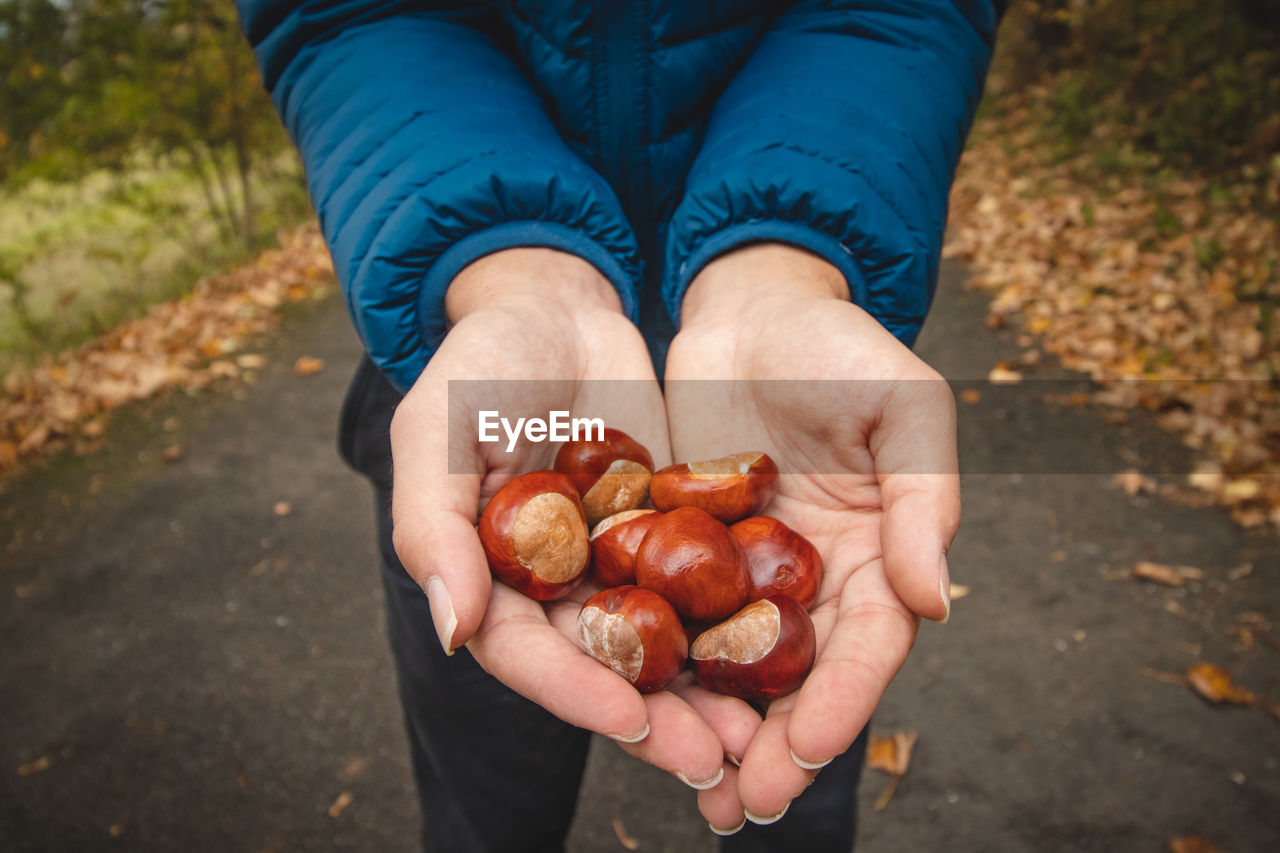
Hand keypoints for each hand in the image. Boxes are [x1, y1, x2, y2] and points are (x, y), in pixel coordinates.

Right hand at [388, 248, 751, 790]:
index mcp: (488, 576)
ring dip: (698, 691)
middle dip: (649, 716)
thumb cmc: (481, 362)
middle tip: (707, 756)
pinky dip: (728, 624)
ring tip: (751, 731)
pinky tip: (775, 652)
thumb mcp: (437, 429)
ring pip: (655, 642)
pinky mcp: (665, 534)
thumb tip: (453, 631)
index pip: (524, 651)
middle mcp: (551, 585)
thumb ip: (434, 526)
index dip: (571, 689)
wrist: (560, 306)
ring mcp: (611, 563)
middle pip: (598, 665)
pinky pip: (699, 588)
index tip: (628, 719)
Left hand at [664, 244, 959, 827]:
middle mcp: (809, 578)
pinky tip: (631, 708)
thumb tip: (935, 602)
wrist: (751, 307)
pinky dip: (655, 665)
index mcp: (873, 554)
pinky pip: (667, 616)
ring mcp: (742, 571)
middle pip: (796, 678)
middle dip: (774, 747)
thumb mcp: (903, 407)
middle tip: (741, 807)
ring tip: (694, 792)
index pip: (867, 644)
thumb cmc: (840, 346)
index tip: (806, 748)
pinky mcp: (681, 550)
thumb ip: (922, 500)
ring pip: (729, 667)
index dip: (843, 700)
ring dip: (713, 729)